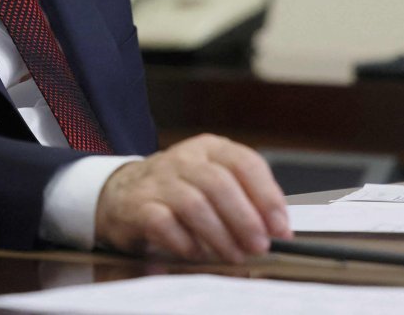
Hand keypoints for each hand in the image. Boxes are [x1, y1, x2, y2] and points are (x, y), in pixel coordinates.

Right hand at [94, 133, 290, 262]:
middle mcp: (183, 158)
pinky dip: (185, 242)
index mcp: (209, 148)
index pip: (245, 163)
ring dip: (220, 235)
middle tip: (259, 246)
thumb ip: (246, 198)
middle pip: (219, 183)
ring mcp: (158, 180)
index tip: (280, 227)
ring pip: (194, 204)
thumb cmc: (179, 189)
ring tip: (234, 255)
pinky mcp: (137, 205)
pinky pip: (164, 223)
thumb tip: (279, 228)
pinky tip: (197, 253)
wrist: (123, 191)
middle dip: (245, 219)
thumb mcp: (213, 179)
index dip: (267, 196)